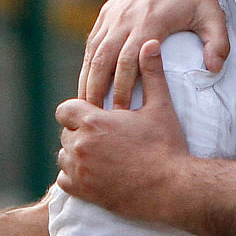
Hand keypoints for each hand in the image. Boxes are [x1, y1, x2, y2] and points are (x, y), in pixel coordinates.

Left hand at [57, 40, 188, 219]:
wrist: (172, 188)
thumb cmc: (166, 146)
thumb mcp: (160, 107)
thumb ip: (151, 73)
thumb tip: (150, 43)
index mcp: (93, 121)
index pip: (65, 110)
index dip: (78, 112)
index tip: (94, 116)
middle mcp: (80, 145)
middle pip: (66, 133)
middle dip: (80, 133)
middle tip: (104, 138)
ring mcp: (80, 170)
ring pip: (64, 156)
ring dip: (76, 155)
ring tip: (100, 155)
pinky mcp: (83, 192)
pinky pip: (64, 180)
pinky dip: (74, 177)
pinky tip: (93, 174)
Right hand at [78, 0, 225, 106]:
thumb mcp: (214, 15)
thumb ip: (217, 44)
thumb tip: (214, 71)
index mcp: (149, 22)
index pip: (129, 62)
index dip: (123, 89)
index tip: (122, 113)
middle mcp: (126, 19)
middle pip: (103, 60)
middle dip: (96, 90)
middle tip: (94, 117)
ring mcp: (113, 14)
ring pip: (93, 52)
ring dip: (86, 79)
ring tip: (84, 105)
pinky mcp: (107, 12)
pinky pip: (92, 42)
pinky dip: (87, 64)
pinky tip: (86, 82)